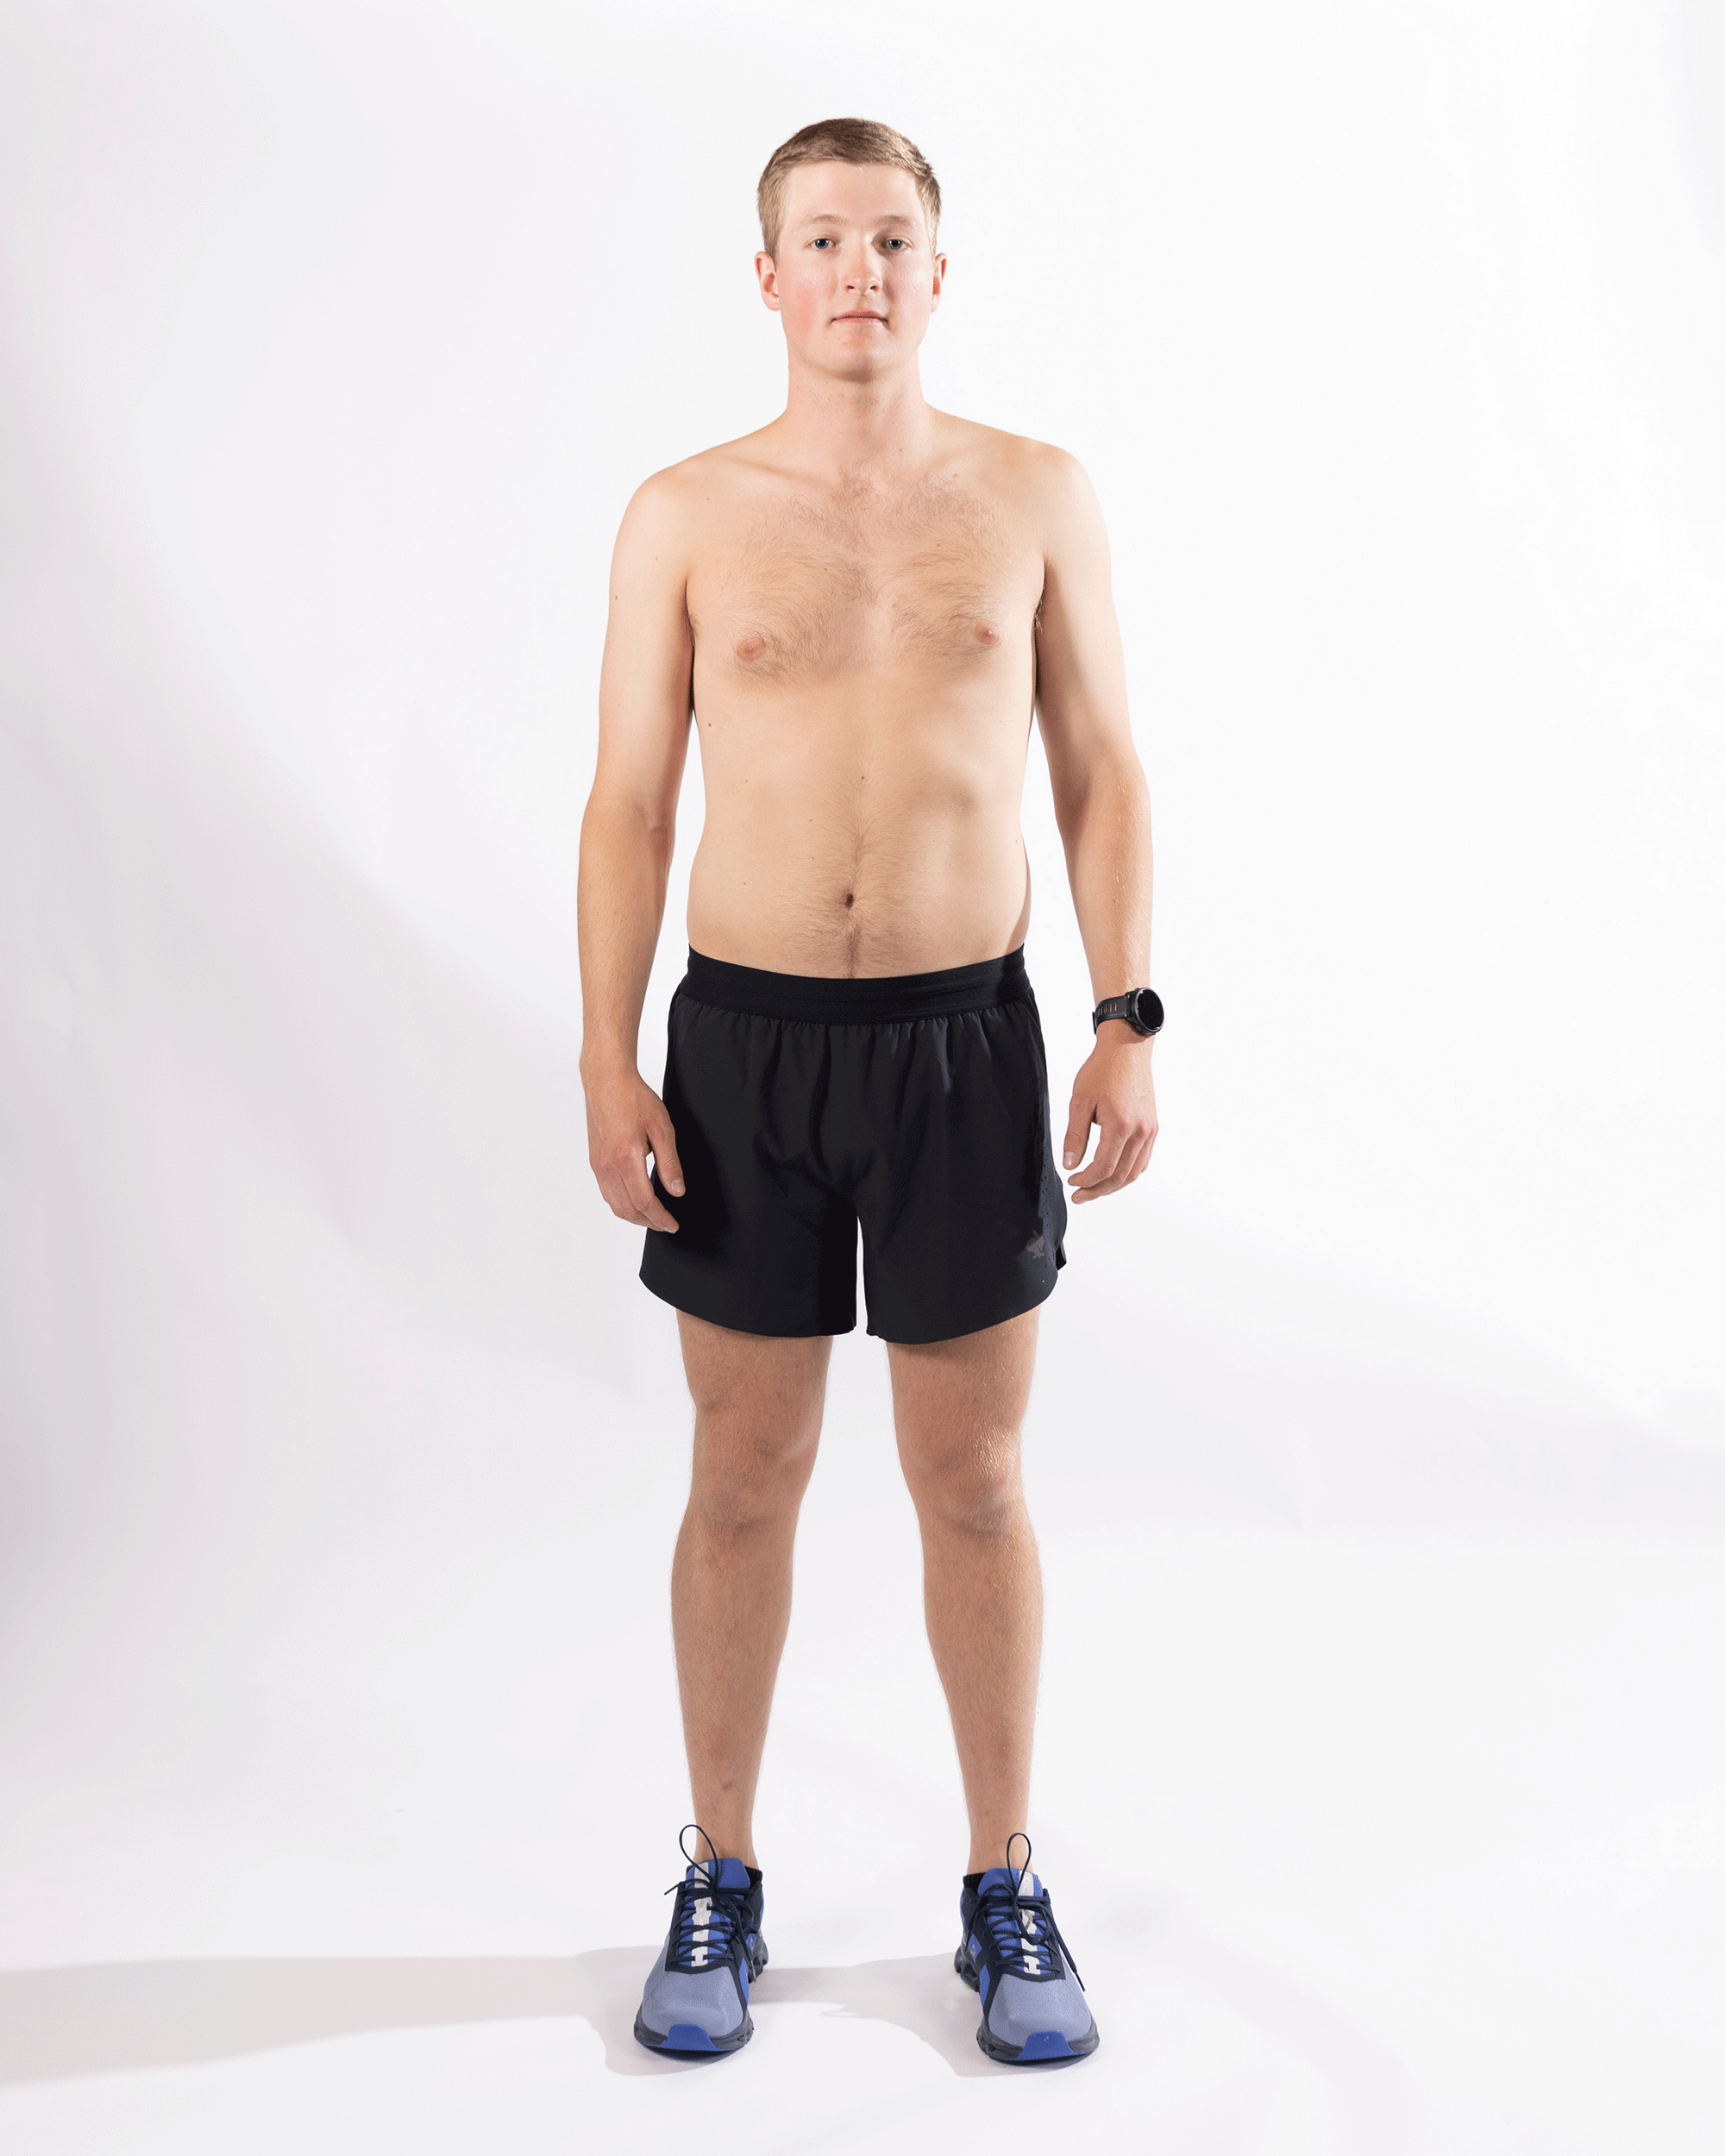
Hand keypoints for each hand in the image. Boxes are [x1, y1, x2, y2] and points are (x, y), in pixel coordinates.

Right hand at [583, 1063, 683, 1230]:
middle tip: (666, 1225)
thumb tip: (677, 1191)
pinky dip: (621, 1204)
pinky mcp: (594, 1160)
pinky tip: (634, 1201)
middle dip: (649, 1222)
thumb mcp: (662, 1128)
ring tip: (652, 1217)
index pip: (645, 1202)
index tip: (673, 1224)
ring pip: (614, 1204)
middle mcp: (607, 1166)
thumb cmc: (634, 1098)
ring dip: (634, 1217)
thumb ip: (670, 1163)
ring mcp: (598, 1165)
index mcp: (626, 1158)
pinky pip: (606, 1192)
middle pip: (627, 1210)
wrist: (606, 1080)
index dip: (660, 1218)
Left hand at [1063, 1029, 1157, 1202]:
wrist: (1127, 1050)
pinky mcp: (1152, 1127)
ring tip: (1093, 1189)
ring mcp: (1150, 1131)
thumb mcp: (1079, 1102)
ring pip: (1134, 1172)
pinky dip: (1127, 1172)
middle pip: (1120, 1176)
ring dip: (1113, 1185)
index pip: (1103, 1168)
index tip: (1071, 1182)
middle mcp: (1141, 1132)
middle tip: (1079, 1197)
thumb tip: (1070, 1164)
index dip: (1085, 1181)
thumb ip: (1075, 1136)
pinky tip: (1112, 1173)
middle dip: (1098, 1190)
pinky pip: (1143, 1160)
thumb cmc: (1102, 1070)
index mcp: (1121, 1126)